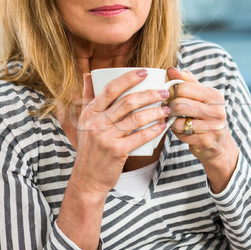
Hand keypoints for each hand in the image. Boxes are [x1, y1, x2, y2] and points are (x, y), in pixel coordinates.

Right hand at [71, 69, 169, 196]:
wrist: (87, 177)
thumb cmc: (90, 147)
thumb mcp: (83, 121)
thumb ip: (87, 97)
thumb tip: (88, 74)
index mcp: (89, 112)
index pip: (110, 89)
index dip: (128, 78)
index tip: (144, 72)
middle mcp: (96, 123)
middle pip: (127, 102)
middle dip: (149, 94)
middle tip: (164, 91)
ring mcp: (106, 137)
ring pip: (136, 118)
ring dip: (155, 111)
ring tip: (166, 108)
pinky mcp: (117, 151)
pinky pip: (139, 137)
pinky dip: (153, 130)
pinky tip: (163, 126)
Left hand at [167, 67, 238, 191]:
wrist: (218, 145)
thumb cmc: (205, 117)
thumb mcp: (200, 96)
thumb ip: (186, 81)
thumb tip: (171, 69)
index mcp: (215, 96)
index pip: (183, 87)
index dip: (171, 92)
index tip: (170, 97)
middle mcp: (217, 110)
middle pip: (179, 103)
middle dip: (170, 107)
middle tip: (169, 110)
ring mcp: (213, 127)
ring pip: (178, 120)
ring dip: (172, 121)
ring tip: (174, 119)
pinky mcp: (206, 141)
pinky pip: (181, 133)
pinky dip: (177, 132)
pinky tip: (181, 130)